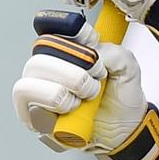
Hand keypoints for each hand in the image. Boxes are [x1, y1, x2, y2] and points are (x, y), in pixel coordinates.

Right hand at [11, 9, 158, 159]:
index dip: (70, 29)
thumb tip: (94, 53)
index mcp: (70, 51)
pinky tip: (73, 108)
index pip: (55, 28)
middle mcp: (48, 67)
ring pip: (34, 69)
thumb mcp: (129, 70)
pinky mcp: (30, 110)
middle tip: (96, 79)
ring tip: (86, 95)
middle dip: (76, 64)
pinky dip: (57, 99)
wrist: (124, 130)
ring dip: (67, 82)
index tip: (92, 39)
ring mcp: (37, 87)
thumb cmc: (120, 98)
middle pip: (44, 48)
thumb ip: (115, 54)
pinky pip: (29, 94)